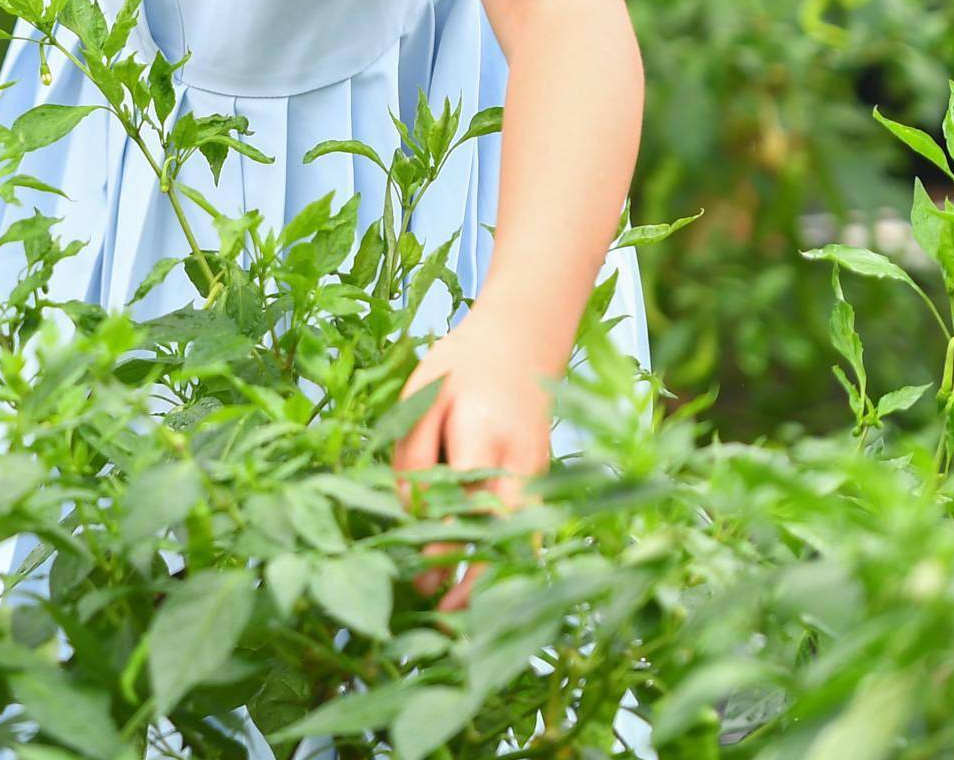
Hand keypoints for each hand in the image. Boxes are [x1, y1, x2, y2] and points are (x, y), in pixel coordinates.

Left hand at [393, 311, 558, 610]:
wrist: (521, 340)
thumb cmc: (460, 368)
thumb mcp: (421, 397)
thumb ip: (412, 457)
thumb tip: (410, 519)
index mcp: (485, 433)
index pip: (466, 499)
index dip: (446, 541)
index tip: (424, 576)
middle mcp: (521, 461)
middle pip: (503, 532)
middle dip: (476, 578)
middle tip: (441, 614)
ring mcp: (539, 474)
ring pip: (520, 538)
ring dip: (492, 578)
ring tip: (455, 614)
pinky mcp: (543, 481)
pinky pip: (525, 529)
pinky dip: (505, 560)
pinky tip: (479, 587)